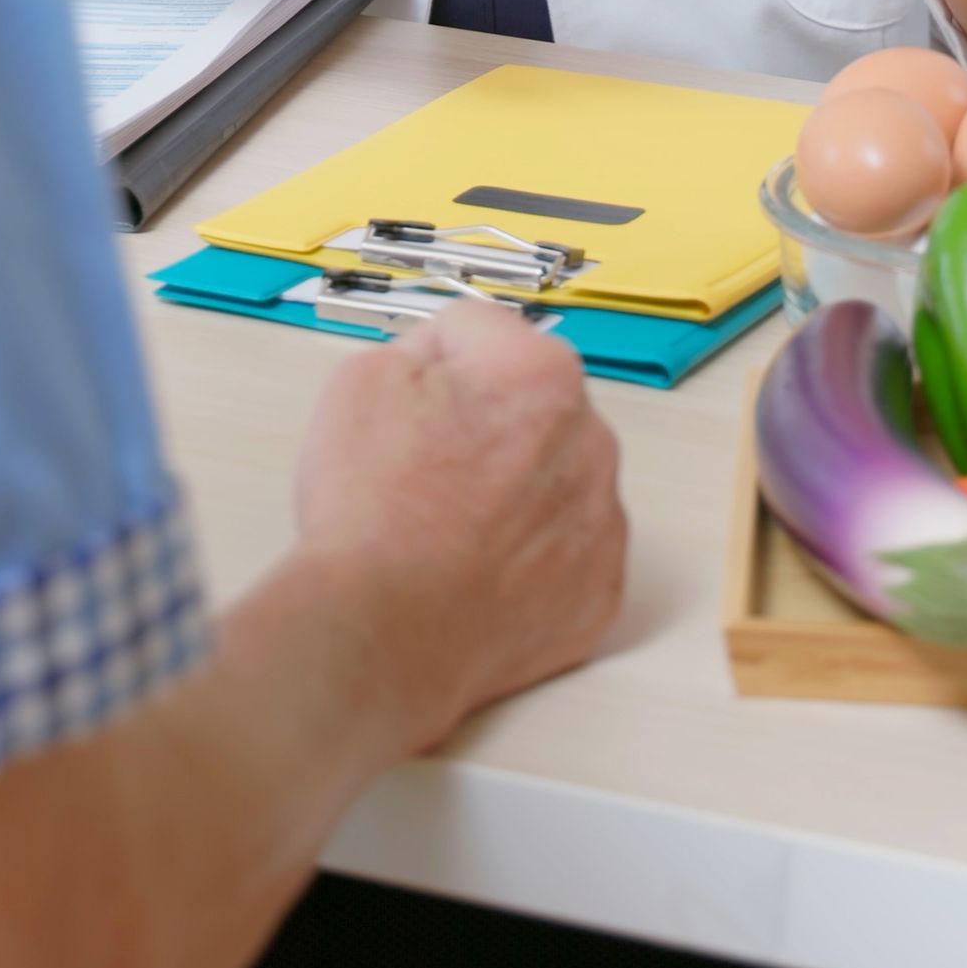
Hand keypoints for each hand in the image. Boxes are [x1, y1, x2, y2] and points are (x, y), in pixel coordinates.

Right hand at [292, 305, 626, 747]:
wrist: (380, 634)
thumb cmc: (373, 515)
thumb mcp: (365, 377)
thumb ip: (421, 347)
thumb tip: (444, 366)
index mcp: (539, 373)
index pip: (480, 333)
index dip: (428, 363)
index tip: (411, 400)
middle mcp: (591, 441)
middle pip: (530, 407)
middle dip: (485, 424)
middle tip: (425, 467)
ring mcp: (602, 523)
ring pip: (554, 479)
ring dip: (514, 490)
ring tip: (448, 526)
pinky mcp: (598, 591)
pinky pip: (566, 552)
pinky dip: (530, 557)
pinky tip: (477, 569)